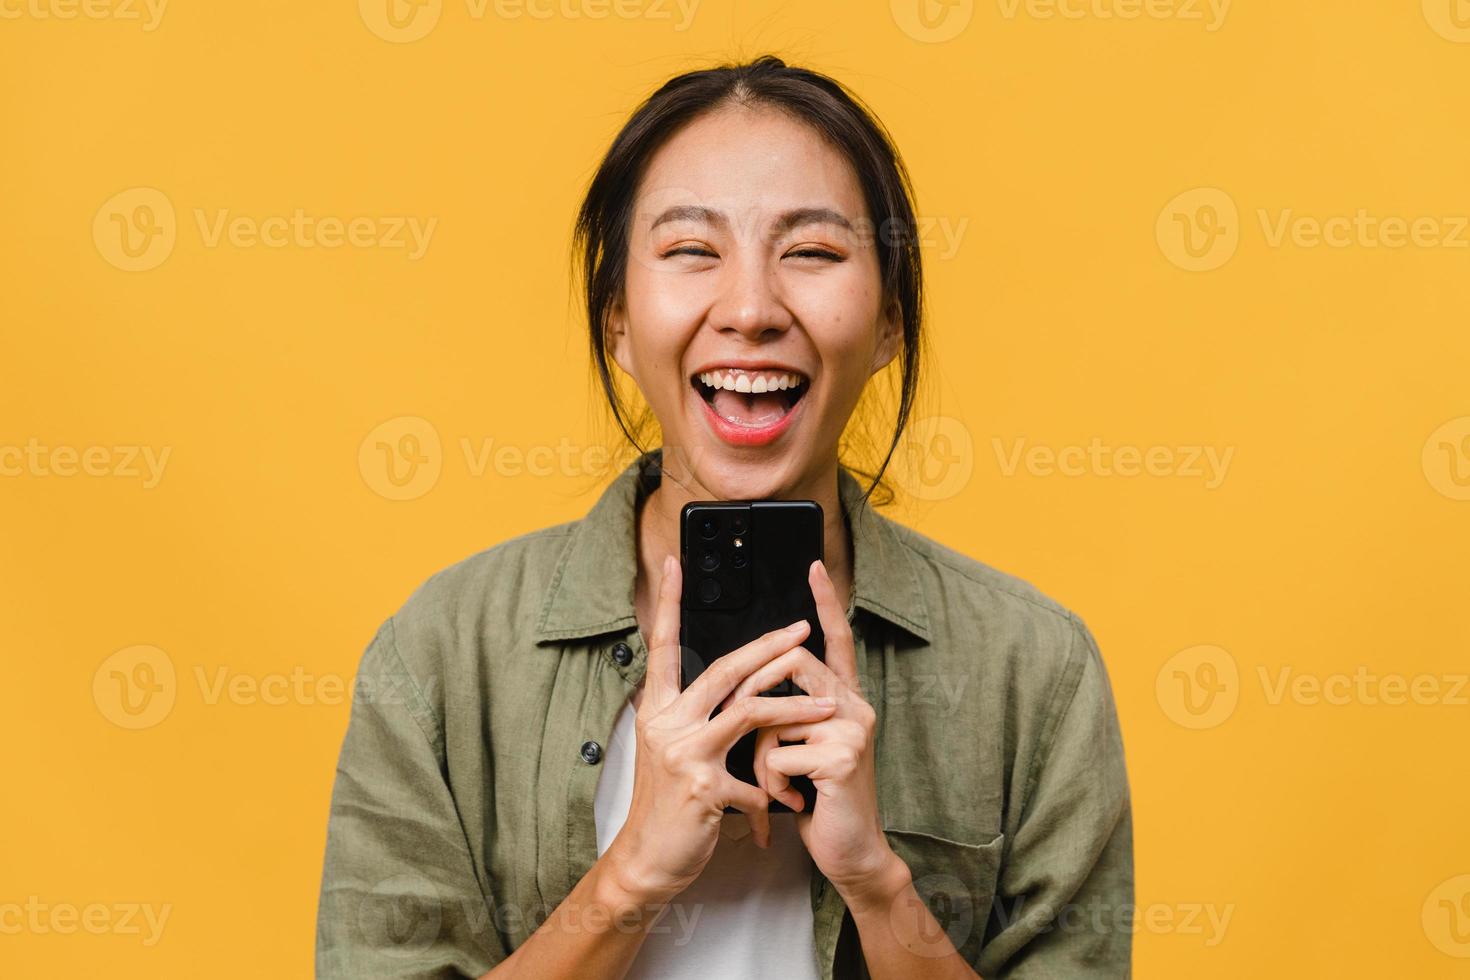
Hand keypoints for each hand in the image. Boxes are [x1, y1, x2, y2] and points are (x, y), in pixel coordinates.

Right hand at [602, 555, 838, 905]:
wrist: (647, 860)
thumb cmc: (667, 804)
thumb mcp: (672, 750)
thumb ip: (694, 715)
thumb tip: (727, 684)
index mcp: (657, 708)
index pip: (663, 645)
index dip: (667, 603)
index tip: (673, 564)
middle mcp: (666, 722)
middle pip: (723, 669)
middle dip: (768, 647)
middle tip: (802, 627)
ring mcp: (683, 753)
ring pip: (747, 712)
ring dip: (793, 709)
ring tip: (830, 706)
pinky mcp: (702, 787)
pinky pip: (753, 780)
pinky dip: (774, 792)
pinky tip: (787, 805)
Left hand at [720, 559, 905, 904]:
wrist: (850, 851)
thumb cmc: (817, 798)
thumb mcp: (796, 748)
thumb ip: (782, 712)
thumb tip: (744, 682)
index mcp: (841, 699)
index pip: (834, 638)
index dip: (825, 601)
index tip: (814, 565)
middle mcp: (853, 705)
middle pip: (789, 661)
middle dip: (750, 692)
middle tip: (745, 727)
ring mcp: (851, 729)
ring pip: (773, 713)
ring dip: (760, 754)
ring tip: (778, 782)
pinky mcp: (841, 758)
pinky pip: (777, 754)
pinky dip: (771, 782)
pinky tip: (794, 801)